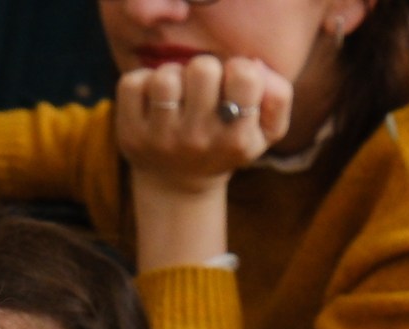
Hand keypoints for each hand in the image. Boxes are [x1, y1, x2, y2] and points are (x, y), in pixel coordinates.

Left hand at [113, 55, 292, 194]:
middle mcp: (198, 140)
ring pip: (165, 77)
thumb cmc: (225, 145)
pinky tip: (152, 100)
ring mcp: (161, 139)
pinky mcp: (130, 133)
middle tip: (202, 88)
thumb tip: (256, 65)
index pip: (245, 75)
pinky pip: (132, 83)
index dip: (239, 69)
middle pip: (202, 68)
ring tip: (177, 93)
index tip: (232, 85)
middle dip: (204, 69)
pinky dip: (142, 83)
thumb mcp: (264, 132)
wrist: (177, 184)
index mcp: (236, 138)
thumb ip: (278, 97)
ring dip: (172, 75)